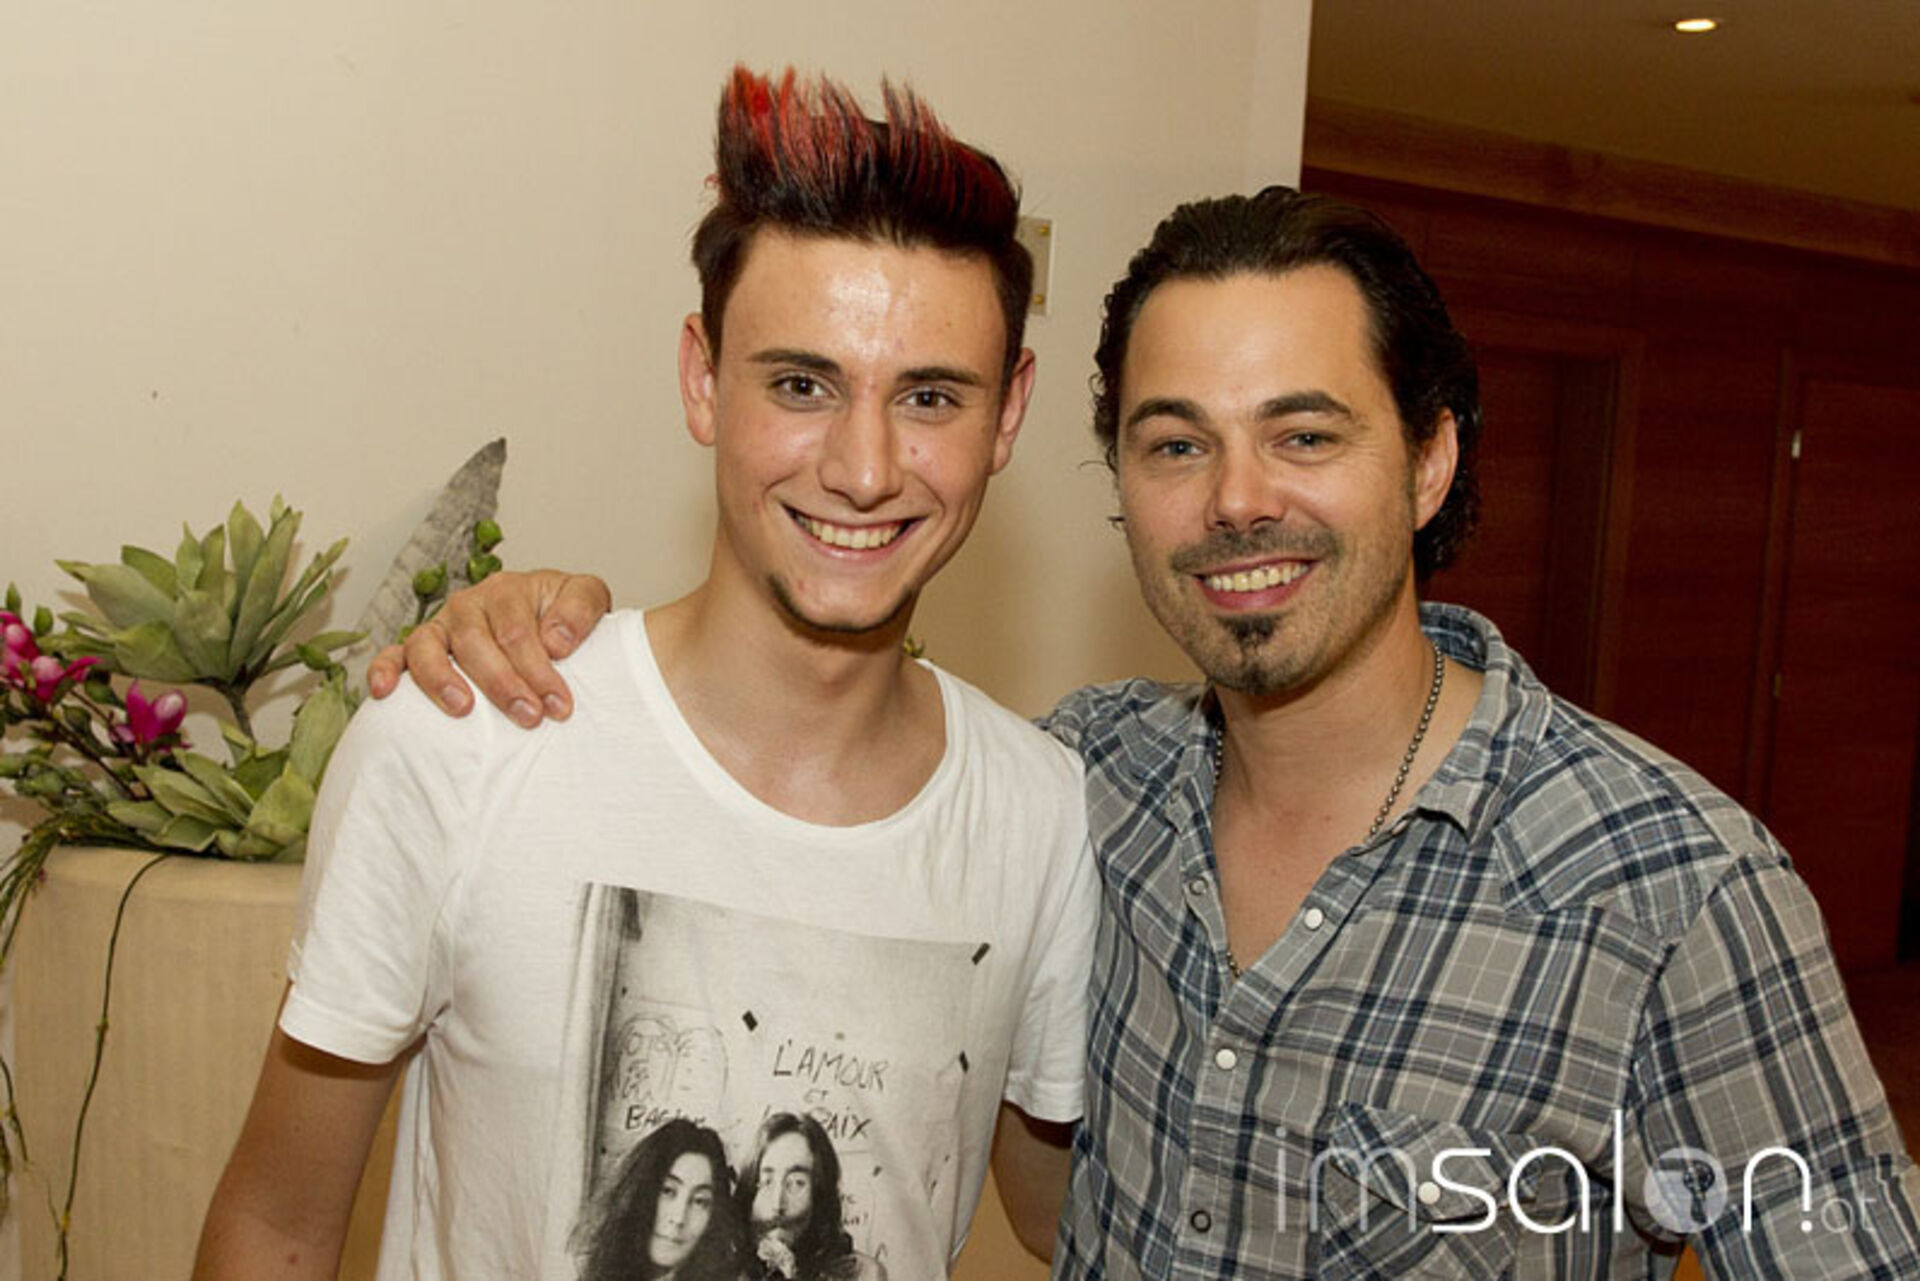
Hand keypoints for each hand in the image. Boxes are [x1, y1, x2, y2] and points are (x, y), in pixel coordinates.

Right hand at [365, 570, 611, 726]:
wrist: (546, 617)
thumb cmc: (561, 614)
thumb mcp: (586, 597)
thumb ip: (580, 609)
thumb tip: (555, 641)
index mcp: (507, 590)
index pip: (517, 632)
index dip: (538, 670)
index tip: (559, 705)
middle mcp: (468, 605)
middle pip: (476, 644)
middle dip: (503, 684)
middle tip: (529, 717)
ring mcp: (440, 627)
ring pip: (427, 647)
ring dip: (443, 680)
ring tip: (464, 710)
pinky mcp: (420, 648)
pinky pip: (393, 654)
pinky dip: (384, 669)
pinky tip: (384, 692)